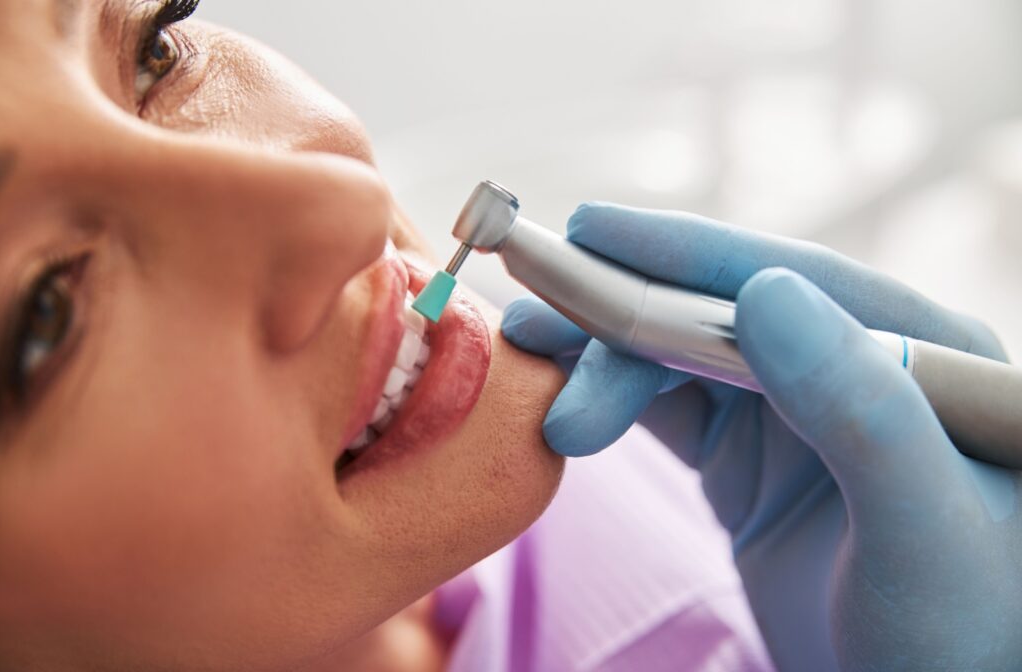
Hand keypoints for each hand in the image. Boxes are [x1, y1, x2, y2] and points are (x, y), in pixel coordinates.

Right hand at [501, 203, 1021, 671]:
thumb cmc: (960, 635)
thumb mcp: (922, 532)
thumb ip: (863, 412)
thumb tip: (763, 290)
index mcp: (925, 350)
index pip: (794, 281)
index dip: (685, 251)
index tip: (590, 228)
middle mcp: (853, 361)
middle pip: (719, 314)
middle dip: (622, 317)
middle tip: (535, 326)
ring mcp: (797, 404)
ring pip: (681, 353)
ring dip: (604, 357)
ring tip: (533, 364)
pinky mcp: (752, 448)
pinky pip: (670, 404)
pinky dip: (612, 396)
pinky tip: (564, 396)